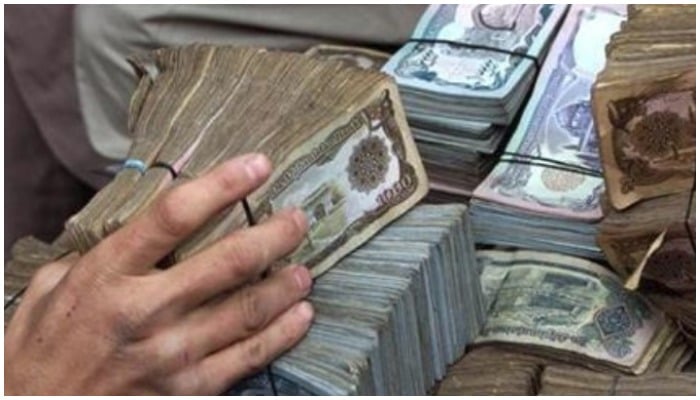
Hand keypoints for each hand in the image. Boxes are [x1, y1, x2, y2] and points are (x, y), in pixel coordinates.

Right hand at [4, 154, 313, 394]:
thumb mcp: (49, 290)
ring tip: (305, 268)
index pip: (175, 215)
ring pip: (249, 309)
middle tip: (298, 220)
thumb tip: (140, 231)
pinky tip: (302, 316)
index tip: (258, 165)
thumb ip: (95, 256)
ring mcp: (171, 354)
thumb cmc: (38, 352)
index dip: (223, 185)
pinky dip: (283, 334)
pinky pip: (248, 358)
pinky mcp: (188, 390)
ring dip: (286, 284)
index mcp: (108, 274)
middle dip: (275, 234)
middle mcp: (146, 310)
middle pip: (230, 261)